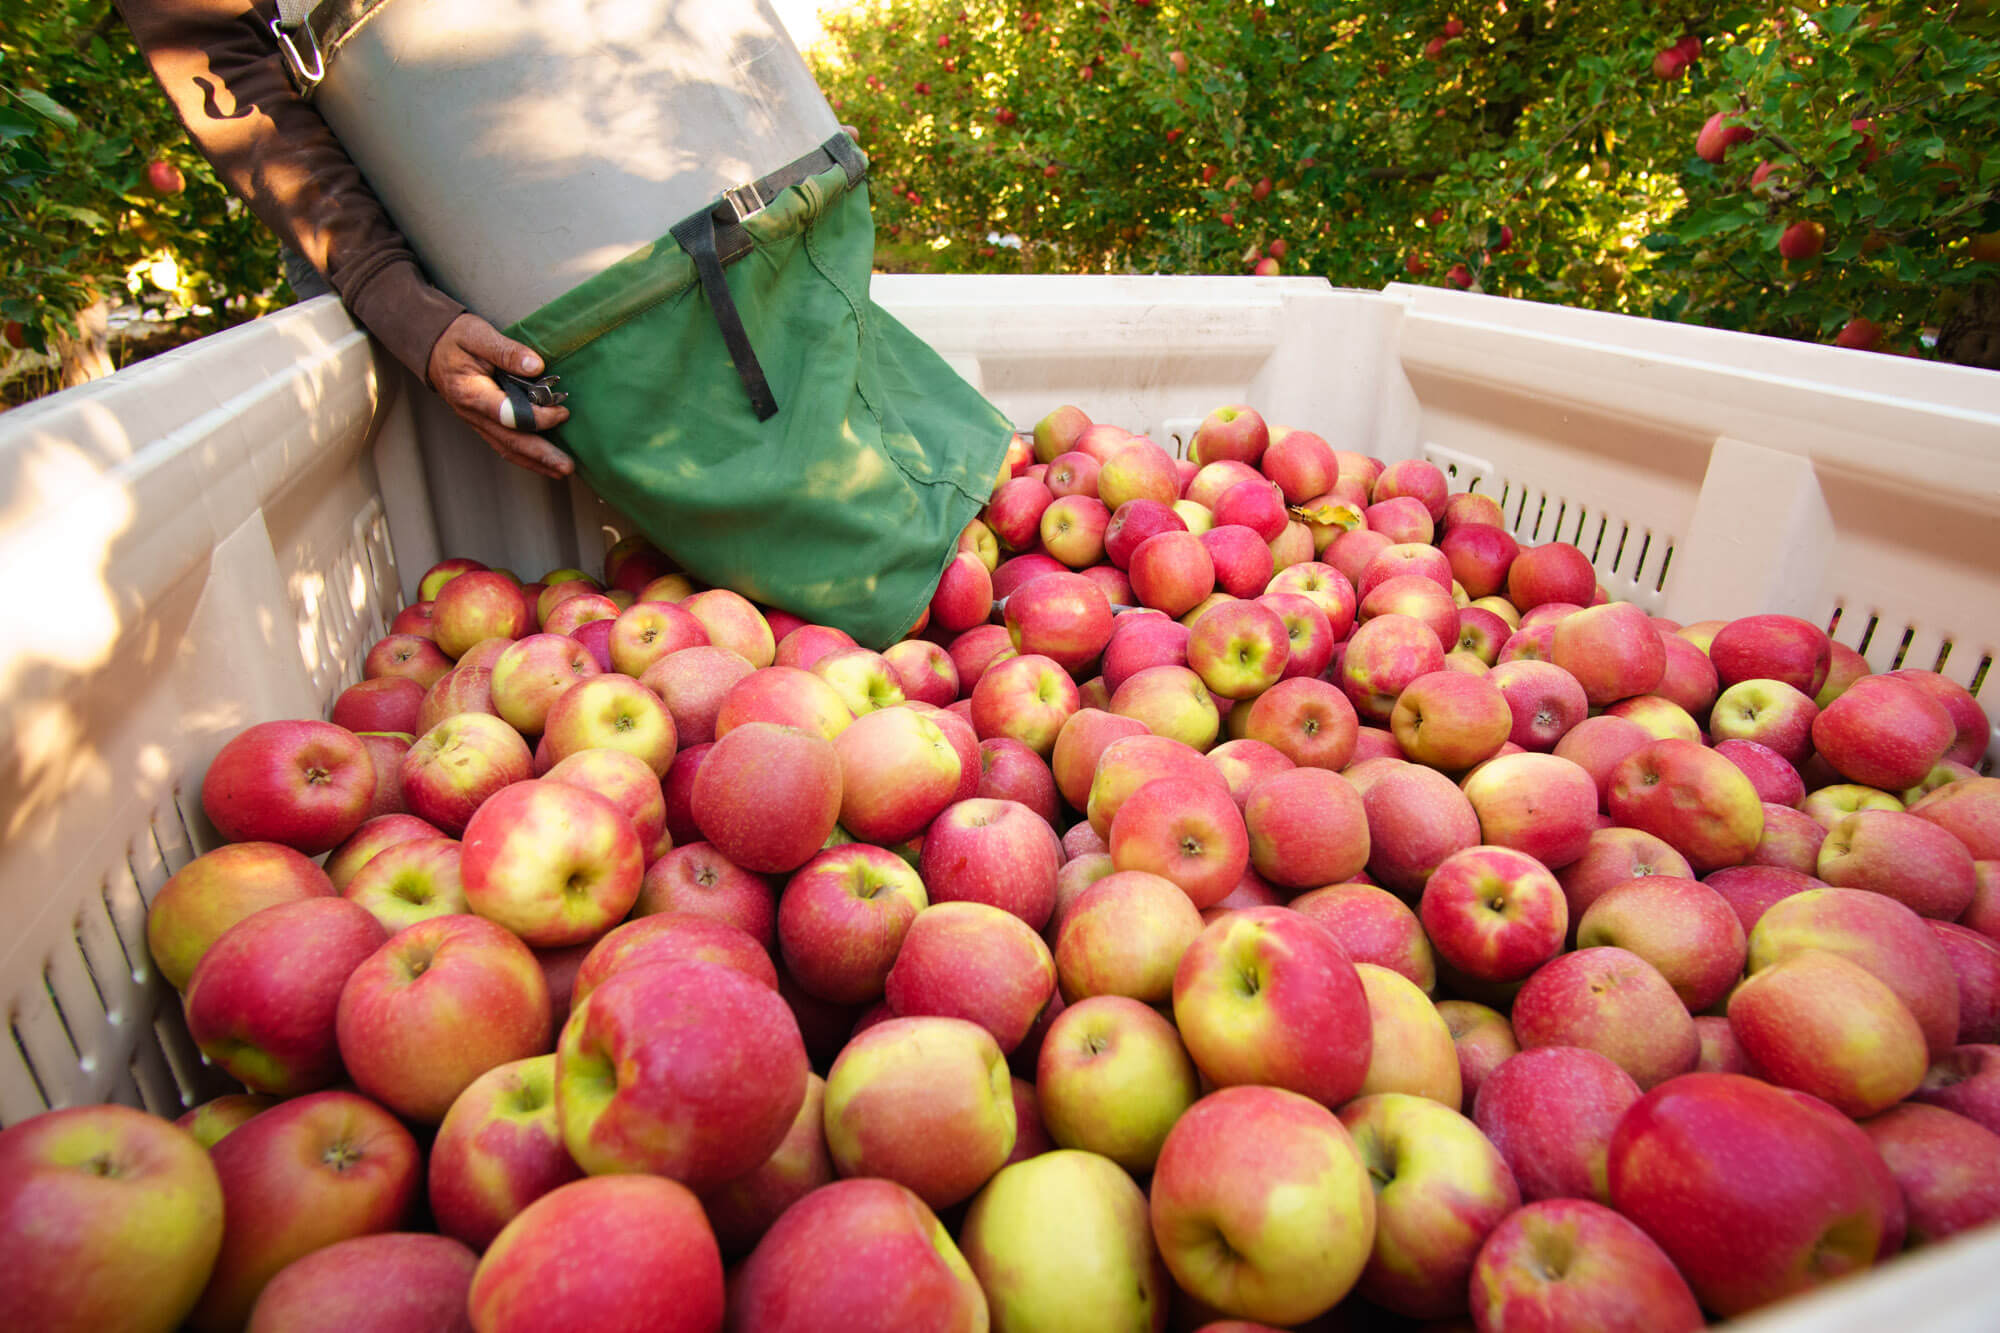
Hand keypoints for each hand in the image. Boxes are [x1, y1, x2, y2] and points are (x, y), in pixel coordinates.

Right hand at [426, 313, 573, 478]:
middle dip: (541, 456)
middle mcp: (473, 414)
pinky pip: (505, 444)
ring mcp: (477, 422)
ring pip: (508, 448)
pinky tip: (544, 463)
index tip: (562, 412)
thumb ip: (506, 351)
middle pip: (510, 441)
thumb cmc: (456, 339)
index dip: (536, 418)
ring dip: (536, 462)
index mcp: (471, 392)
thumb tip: (536, 366)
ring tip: (561, 471)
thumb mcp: (478, 334)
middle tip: (567, 467)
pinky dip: (526, 456)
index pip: (507, 413)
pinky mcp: (484, 424)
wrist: (434, 349)